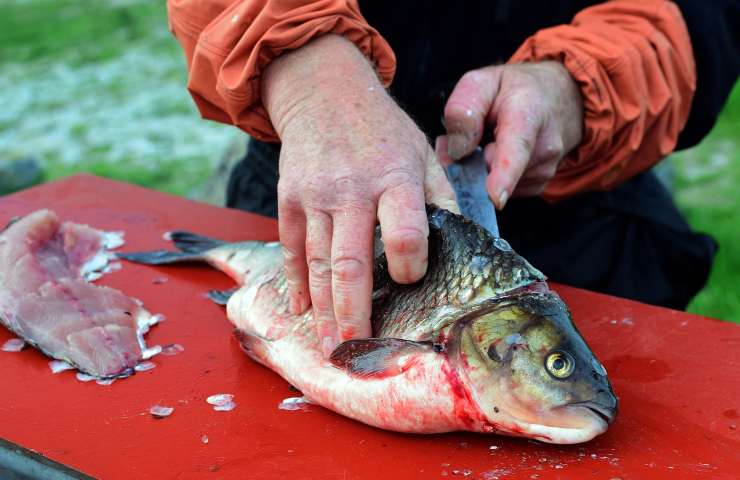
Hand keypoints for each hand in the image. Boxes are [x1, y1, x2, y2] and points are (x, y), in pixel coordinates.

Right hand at [263, 35, 455, 356]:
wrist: (324, 92)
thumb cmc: (382, 130)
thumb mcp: (422, 152)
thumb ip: (441, 197)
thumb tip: (463, 243)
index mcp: (396, 178)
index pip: (406, 234)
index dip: (409, 266)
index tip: (409, 282)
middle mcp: (353, 190)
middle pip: (352, 264)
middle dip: (353, 313)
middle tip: (355, 349)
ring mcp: (315, 196)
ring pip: (319, 264)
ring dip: (323, 310)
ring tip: (329, 344)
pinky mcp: (289, 199)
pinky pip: (292, 249)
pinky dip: (296, 282)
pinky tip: (300, 310)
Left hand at [437, 62, 582, 207]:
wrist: (558, 97)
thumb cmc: (516, 89)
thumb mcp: (482, 82)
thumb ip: (463, 109)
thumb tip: (456, 151)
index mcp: (527, 115)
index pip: (517, 148)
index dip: (504, 175)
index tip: (495, 197)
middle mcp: (543, 147)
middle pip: (491, 171)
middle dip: (469, 161)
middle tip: (472, 136)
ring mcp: (544, 170)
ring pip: (492, 184)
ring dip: (480, 167)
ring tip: (491, 140)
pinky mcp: (538, 185)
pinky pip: (501, 190)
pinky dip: (492, 177)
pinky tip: (499, 155)